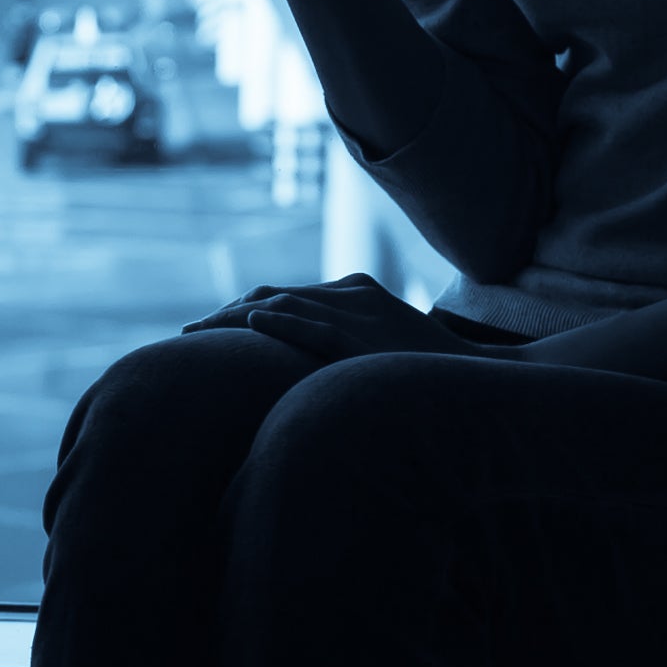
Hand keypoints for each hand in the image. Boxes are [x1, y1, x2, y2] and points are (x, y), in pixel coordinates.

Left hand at [184, 274, 487, 364]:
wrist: (479, 376)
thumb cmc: (428, 366)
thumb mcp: (380, 341)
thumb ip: (345, 337)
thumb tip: (306, 355)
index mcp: (355, 290)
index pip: (285, 293)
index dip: (242, 307)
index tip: (208, 326)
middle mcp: (353, 293)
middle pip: (273, 293)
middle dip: (226, 312)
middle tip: (187, 332)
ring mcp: (359, 313)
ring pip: (283, 304)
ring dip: (235, 317)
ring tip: (198, 331)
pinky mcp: (365, 337)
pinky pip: (314, 325)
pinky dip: (279, 321)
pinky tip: (249, 323)